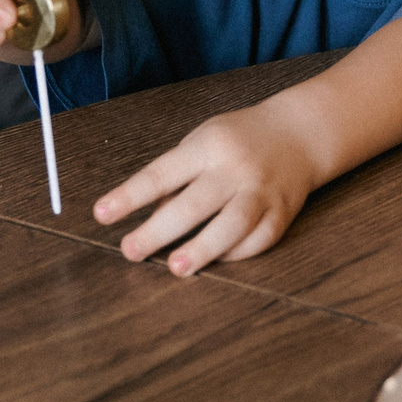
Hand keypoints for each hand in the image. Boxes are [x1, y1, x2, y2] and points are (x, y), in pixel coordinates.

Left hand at [94, 97, 320, 274]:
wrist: (300, 133)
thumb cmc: (240, 138)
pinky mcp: (283, 212)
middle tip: (131, 251)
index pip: (161, 174)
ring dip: (202, 249)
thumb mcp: (203, 141)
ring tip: (175, 268)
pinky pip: (259, 239)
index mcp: (208, 146)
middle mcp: (235, 168)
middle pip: (193, 205)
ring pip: (232, 225)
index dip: (129, 196)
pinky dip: (237, 253)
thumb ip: (177, 176)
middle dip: (158, 231)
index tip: (102, 215)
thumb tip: (150, 220)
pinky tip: (217, 259)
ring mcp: (262, 191)